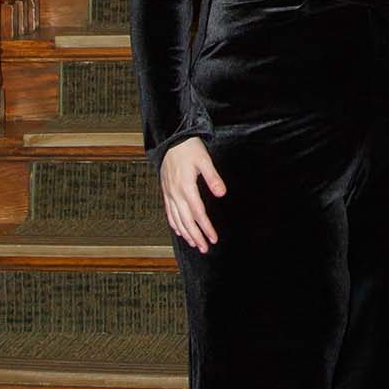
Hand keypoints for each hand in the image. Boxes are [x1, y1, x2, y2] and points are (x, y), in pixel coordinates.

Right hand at [160, 136, 226, 250]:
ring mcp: (169, 193)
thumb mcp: (204, 160)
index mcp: (186, 187)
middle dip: (196, 236)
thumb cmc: (189, 148)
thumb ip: (213, 177)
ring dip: (186, 234)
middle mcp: (175, 193)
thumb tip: (222, 193)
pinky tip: (180, 231)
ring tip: (194, 244)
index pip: (198, 213)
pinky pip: (169, 212)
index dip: (206, 228)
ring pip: (177, 219)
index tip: (213, 238)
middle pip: (186, 221)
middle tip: (204, 248)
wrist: (171, 140)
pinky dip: (174, 224)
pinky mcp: (166, 191)